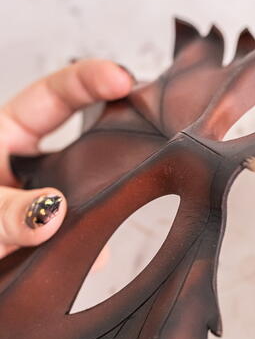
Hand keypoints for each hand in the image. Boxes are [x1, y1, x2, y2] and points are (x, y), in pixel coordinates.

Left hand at [0, 60, 133, 258]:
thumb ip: (6, 212)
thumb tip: (53, 210)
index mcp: (7, 135)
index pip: (54, 95)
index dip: (89, 81)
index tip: (122, 78)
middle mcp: (34, 163)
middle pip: (87, 137)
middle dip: (121, 130)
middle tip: (155, 124)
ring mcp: (52, 201)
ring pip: (91, 192)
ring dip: (106, 203)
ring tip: (129, 203)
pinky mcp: (59, 238)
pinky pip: (85, 238)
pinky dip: (94, 250)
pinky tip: (97, 260)